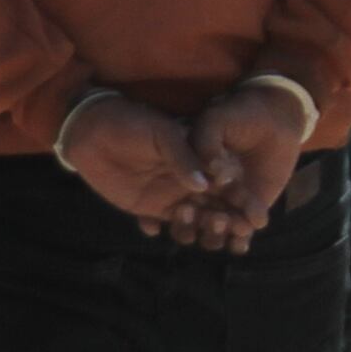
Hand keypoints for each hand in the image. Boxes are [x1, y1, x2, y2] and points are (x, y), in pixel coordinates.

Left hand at [57, 92, 233, 243]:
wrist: (95, 129)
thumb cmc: (133, 123)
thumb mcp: (161, 134)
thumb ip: (183, 157)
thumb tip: (204, 185)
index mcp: (201, 161)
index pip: (229, 184)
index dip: (242, 200)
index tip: (256, 217)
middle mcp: (192, 182)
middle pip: (217, 206)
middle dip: (227, 220)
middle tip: (235, 228)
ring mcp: (172, 196)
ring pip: (194, 220)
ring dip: (196, 226)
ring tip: (194, 224)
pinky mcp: (151, 208)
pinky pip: (163, 224)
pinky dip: (157, 227)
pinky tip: (152, 227)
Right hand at [186, 80, 312, 242]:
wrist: (273, 119)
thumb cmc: (238, 115)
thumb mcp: (216, 121)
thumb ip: (206, 141)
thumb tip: (211, 170)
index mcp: (189, 173)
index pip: (175, 197)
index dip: (176, 209)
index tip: (183, 210)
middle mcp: (204, 192)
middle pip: (193, 218)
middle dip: (196, 223)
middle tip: (210, 218)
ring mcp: (227, 202)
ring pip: (215, 228)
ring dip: (217, 234)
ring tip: (230, 224)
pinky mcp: (250, 209)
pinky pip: (242, 230)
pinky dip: (240, 240)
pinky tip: (242, 242)